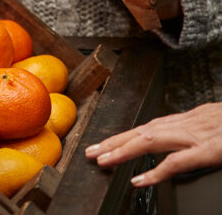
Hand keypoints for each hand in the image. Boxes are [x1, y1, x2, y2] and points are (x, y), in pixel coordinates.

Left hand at [85, 102, 221, 186]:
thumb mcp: (218, 125)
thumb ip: (200, 131)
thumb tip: (185, 144)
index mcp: (192, 119)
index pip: (150, 126)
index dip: (126, 135)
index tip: (105, 143)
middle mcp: (189, 123)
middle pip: (143, 131)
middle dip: (114, 141)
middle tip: (90, 151)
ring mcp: (198, 135)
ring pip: (151, 141)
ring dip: (123, 151)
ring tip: (102, 160)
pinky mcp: (210, 150)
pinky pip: (177, 162)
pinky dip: (156, 172)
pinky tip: (139, 180)